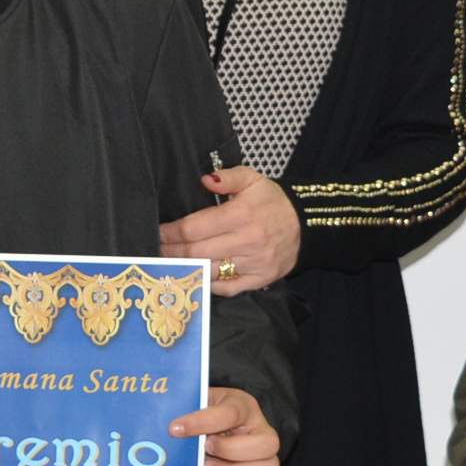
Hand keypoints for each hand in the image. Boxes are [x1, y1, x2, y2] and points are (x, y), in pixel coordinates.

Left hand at [158, 165, 299, 294]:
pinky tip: (198, 275)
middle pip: (196, 252)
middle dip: (171, 252)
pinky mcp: (262, 279)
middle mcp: (248, 241)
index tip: (159, 232)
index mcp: (241, 214)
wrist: (307, 223)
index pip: (193, 228)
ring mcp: (255, 263)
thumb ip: (228, 177)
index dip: (170, 232)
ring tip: (171, 263)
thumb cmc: (272, 201)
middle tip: (158, 250)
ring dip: (187, 268)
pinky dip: (210, 284)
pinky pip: (228, 288)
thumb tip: (206, 180)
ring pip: (209, 272)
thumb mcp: (253, 179)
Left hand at [169, 386, 280, 465]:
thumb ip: (190, 413)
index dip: (202, 422)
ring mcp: (265, 460)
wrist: (216, 431)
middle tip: (205, 450)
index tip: (175, 428)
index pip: (230, 413)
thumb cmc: (207, 416)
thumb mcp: (200, 405)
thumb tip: (171, 429)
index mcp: (245, 407)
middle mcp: (263, 433)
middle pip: (267, 443)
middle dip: (231, 450)